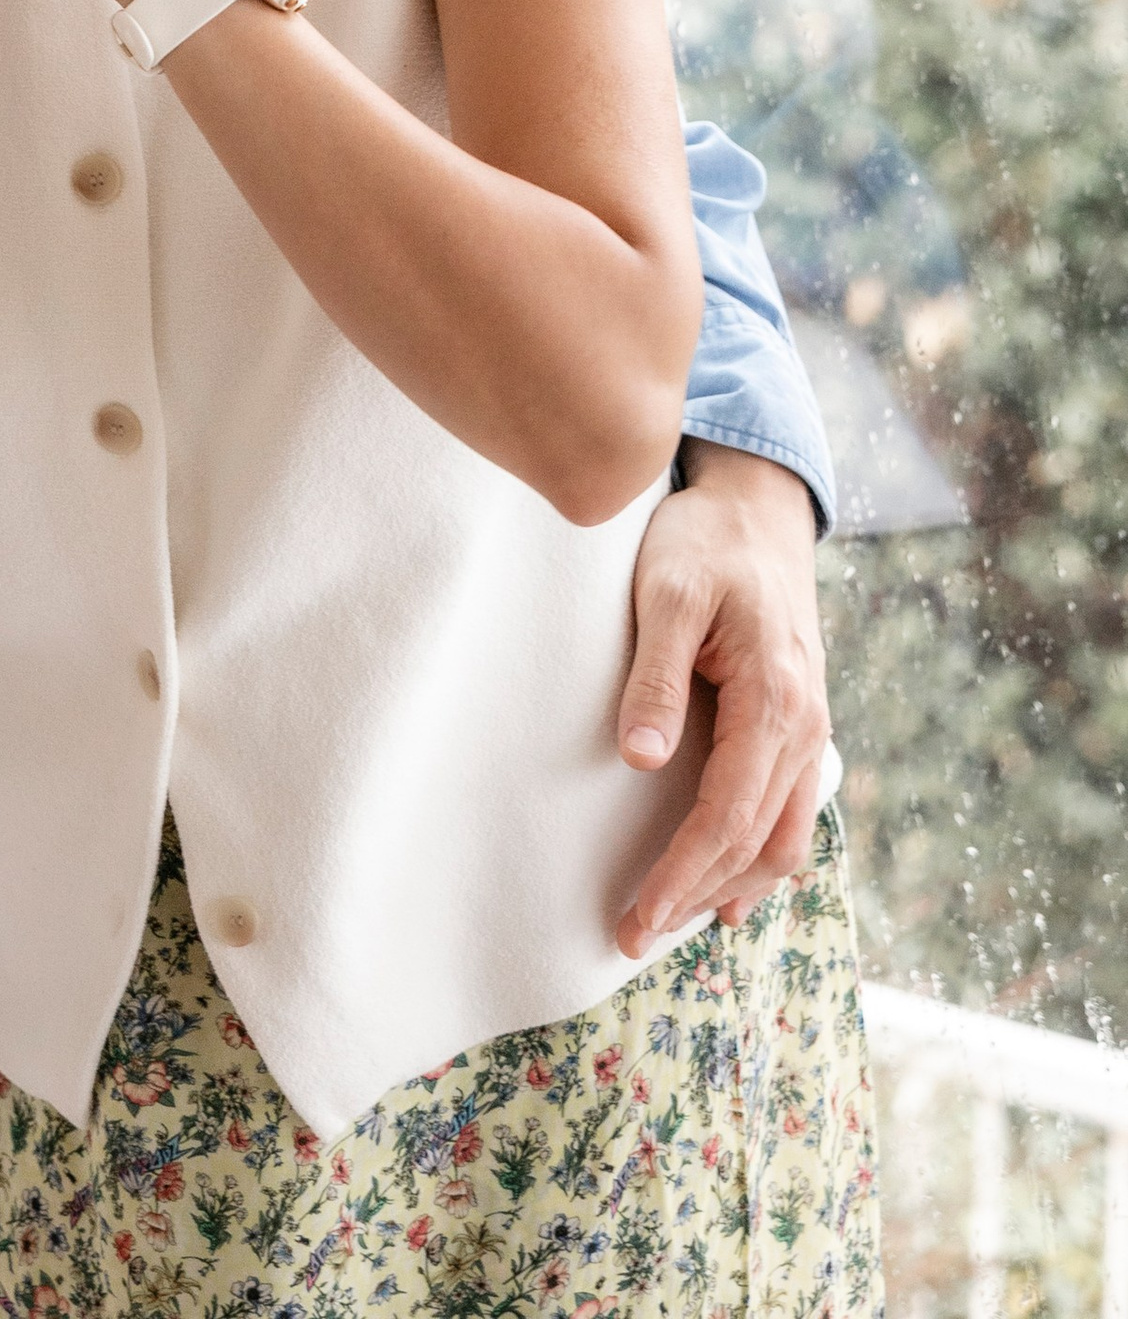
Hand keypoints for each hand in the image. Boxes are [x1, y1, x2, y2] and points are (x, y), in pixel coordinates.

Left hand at [613, 445, 829, 955]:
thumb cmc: (704, 543)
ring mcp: (812, 729)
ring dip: (731, 887)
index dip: (681, 877)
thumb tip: (640, 761)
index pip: (726, 818)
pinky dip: (759, 858)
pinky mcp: (801, 725)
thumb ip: (654, 676)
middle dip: (697, 898)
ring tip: (673, 922)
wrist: (757, 507)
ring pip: (783, 839)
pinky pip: (791, 812)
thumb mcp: (667, 593)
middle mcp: (805, 728)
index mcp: (774, 702)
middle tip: (633, 937)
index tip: (634, 919)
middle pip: (757, 844)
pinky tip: (729, 885)